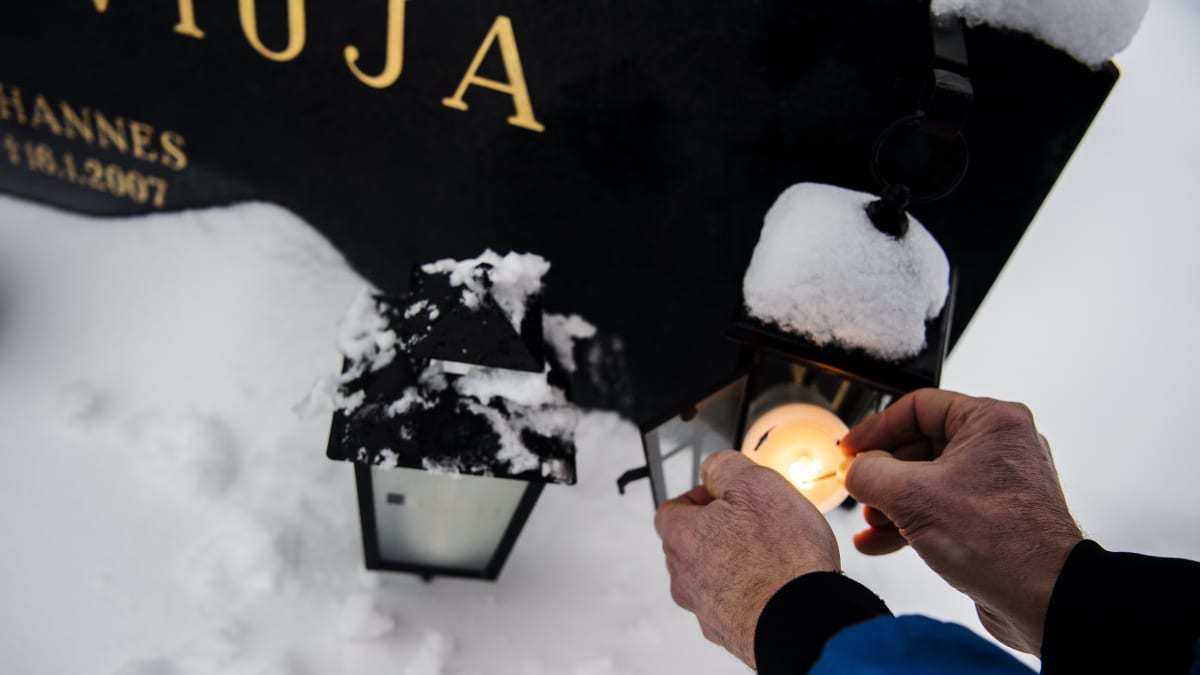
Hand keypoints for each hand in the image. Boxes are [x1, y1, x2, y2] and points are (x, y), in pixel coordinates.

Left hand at [654, 450, 839, 668]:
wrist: (806, 623)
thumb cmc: (782, 558)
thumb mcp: (755, 483)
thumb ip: (724, 466)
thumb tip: (714, 467)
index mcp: (681, 537)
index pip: (671, 509)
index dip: (701, 496)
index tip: (728, 495)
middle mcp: (684, 578)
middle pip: (692, 544)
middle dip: (721, 530)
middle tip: (758, 523)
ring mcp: (706, 610)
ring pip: (713, 576)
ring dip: (738, 562)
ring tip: (775, 555)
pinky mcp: (732, 634)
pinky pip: (736, 603)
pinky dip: (753, 591)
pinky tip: (780, 584)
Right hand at [841, 389, 1082, 654]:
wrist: (1043, 599)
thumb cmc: (1000, 542)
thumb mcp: (911, 497)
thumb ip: (869, 473)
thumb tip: (855, 470)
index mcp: (990, 421)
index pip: (917, 406)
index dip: (876, 428)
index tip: (851, 448)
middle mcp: (1000, 446)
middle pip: (920, 445)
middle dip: (883, 474)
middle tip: (860, 489)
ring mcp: (999, 483)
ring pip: (928, 479)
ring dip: (893, 502)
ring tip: (872, 523)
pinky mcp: (995, 516)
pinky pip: (943, 507)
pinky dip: (912, 521)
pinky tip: (882, 541)